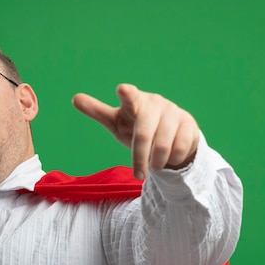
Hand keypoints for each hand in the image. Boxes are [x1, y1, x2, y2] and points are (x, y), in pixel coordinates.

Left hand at [72, 84, 198, 179]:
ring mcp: (175, 113)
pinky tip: (168, 158)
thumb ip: (97, 111)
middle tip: (137, 175)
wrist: (170, 135)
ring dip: (155, 162)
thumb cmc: (136, 126)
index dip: (127, 95)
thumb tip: (74, 98)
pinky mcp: (190, 125)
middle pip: (144, 135)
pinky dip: (171, 161)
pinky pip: (179, 150)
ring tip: (153, 164)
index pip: (130, 98)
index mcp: (136, 102)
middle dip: (139, 157)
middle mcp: (156, 104)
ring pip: (163, 146)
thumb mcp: (116, 121)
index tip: (122, 89)